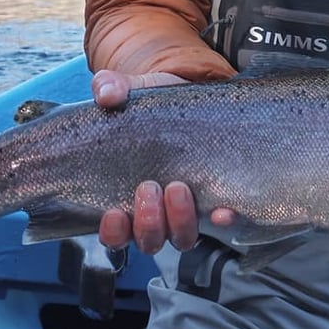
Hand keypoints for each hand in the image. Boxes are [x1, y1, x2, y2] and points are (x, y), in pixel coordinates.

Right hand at [91, 69, 233, 253]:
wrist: (190, 96)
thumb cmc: (152, 105)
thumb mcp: (131, 92)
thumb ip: (112, 89)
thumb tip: (105, 92)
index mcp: (127, 197)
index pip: (115, 233)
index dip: (114, 232)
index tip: (113, 212)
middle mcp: (157, 212)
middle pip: (149, 240)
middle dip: (148, 222)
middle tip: (150, 188)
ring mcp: (187, 209)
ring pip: (182, 237)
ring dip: (180, 220)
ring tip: (179, 188)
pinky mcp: (217, 196)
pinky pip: (219, 221)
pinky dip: (221, 220)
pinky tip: (223, 210)